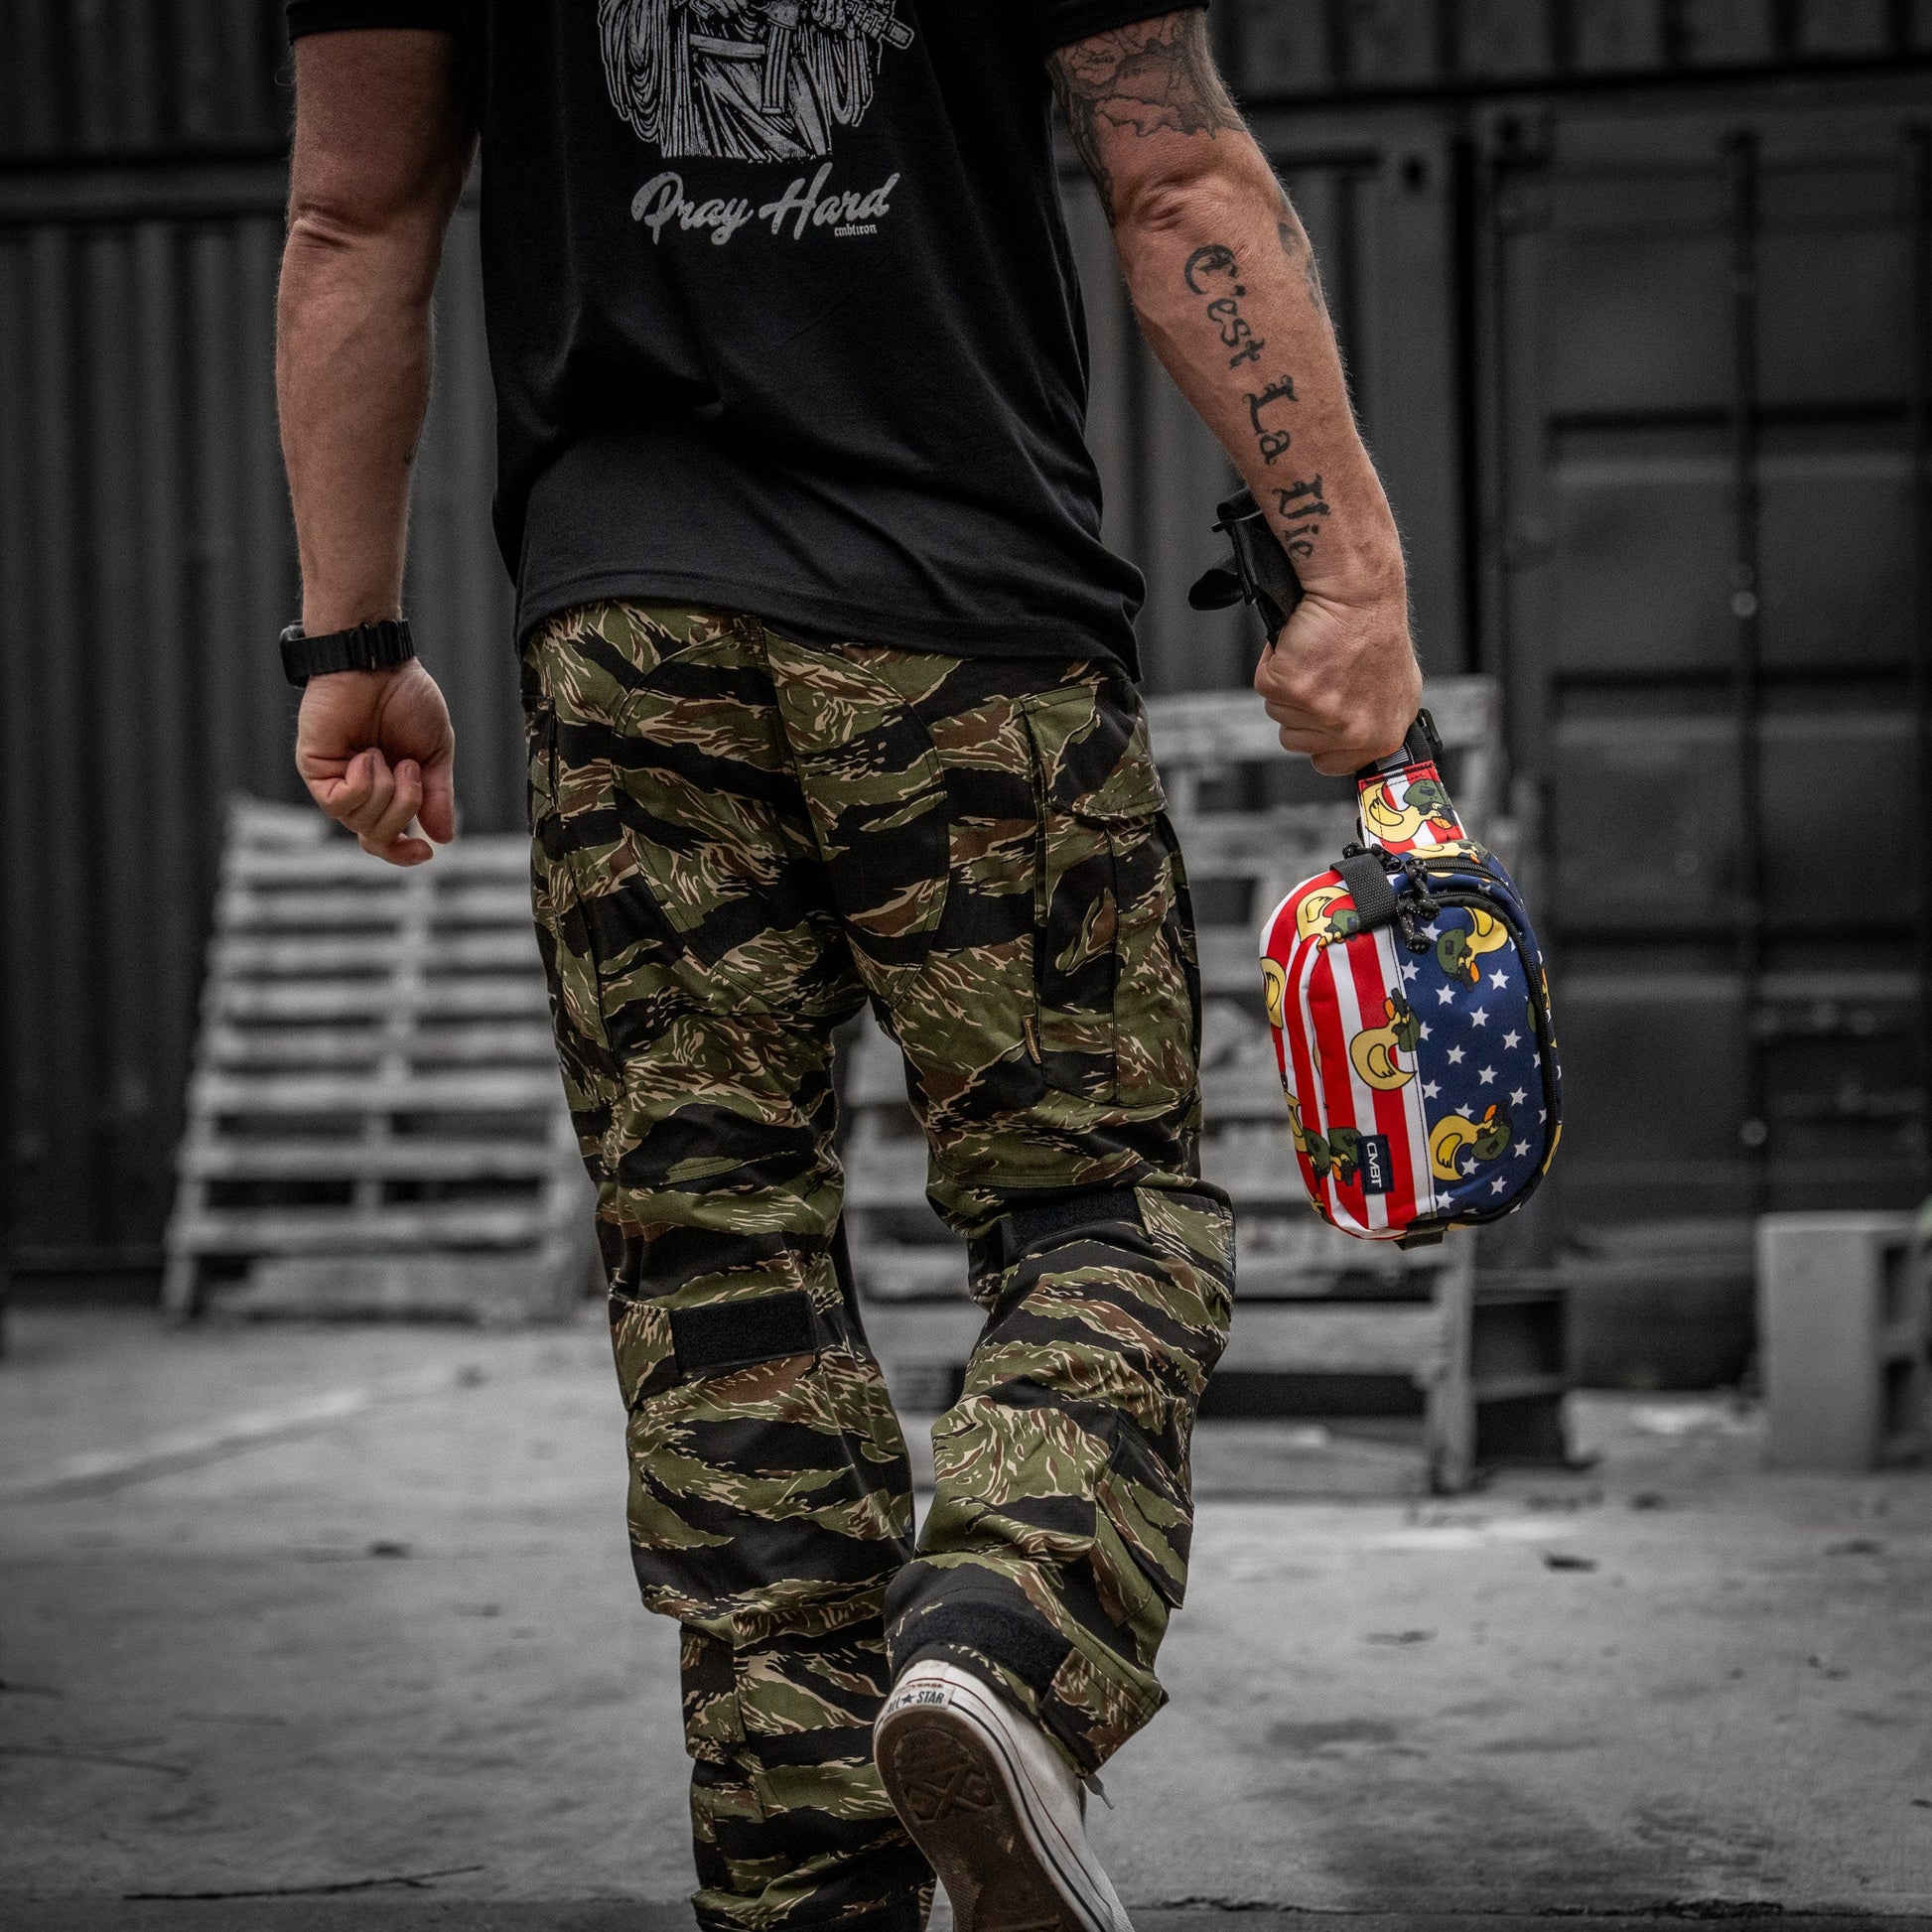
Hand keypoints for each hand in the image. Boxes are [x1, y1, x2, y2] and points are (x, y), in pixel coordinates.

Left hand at [295, 661, 455, 865]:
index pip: (386, 839)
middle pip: (377, 837)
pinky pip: (338, 804)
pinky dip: (362, 784)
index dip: (403, 854)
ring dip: (387, 792)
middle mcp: (358, 791)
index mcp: (387, 790)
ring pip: (360, 823)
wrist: (378, 664)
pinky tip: (366, 756)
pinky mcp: (315, 770)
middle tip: (410, 770)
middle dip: (404, 810)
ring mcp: (335, 782)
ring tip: (387, 755)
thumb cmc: (406, 698)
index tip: (426, 852)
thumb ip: (436, 795)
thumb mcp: (434, 753)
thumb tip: (443, 837)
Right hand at [1254, 586, 1422, 777]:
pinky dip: (1274, 661)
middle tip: (1322, 672)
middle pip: (1296, 740)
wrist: (1357, 593)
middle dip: (1300, 706)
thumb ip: (1373, 721)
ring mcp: (1322, 712)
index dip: (1318, 739)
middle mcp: (1353, 731)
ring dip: (1289, 682)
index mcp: (1381, 736)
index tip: (1320, 717)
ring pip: (1278, 713)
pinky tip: (1300, 644)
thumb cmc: (1373, 628)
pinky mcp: (1291, 688)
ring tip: (1315, 655)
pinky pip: (1265, 685)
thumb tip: (1356, 740)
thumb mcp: (1393, 687)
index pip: (1331, 765)